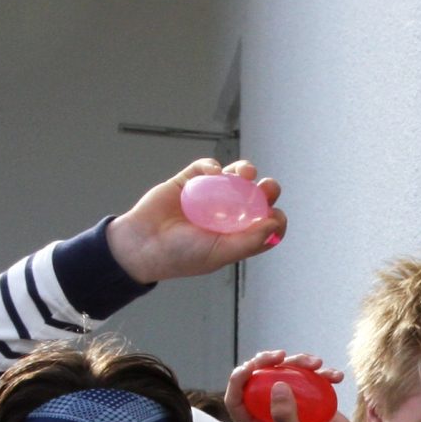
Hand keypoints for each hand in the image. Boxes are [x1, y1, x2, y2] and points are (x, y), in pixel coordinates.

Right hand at [104, 159, 286, 284]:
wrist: (143, 244)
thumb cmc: (182, 255)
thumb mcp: (220, 253)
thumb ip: (249, 241)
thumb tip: (274, 224)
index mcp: (237, 236)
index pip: (265, 225)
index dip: (275, 218)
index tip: (276, 215)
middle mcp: (226, 215)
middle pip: (255, 197)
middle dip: (266, 189)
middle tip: (268, 187)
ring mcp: (209, 196)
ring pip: (235, 177)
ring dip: (244, 171)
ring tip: (245, 174)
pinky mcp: (190, 181)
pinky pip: (207, 167)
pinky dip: (213, 166)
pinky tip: (213, 173)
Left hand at [222, 351, 366, 421]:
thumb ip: (284, 417)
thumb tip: (277, 385)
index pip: (236, 399)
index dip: (238, 379)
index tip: (252, 365)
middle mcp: (268, 412)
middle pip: (258, 378)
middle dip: (267, 361)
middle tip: (282, 355)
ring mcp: (288, 403)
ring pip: (284, 372)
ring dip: (299, 362)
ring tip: (317, 363)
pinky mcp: (307, 397)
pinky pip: (309, 377)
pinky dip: (322, 373)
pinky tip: (336, 377)